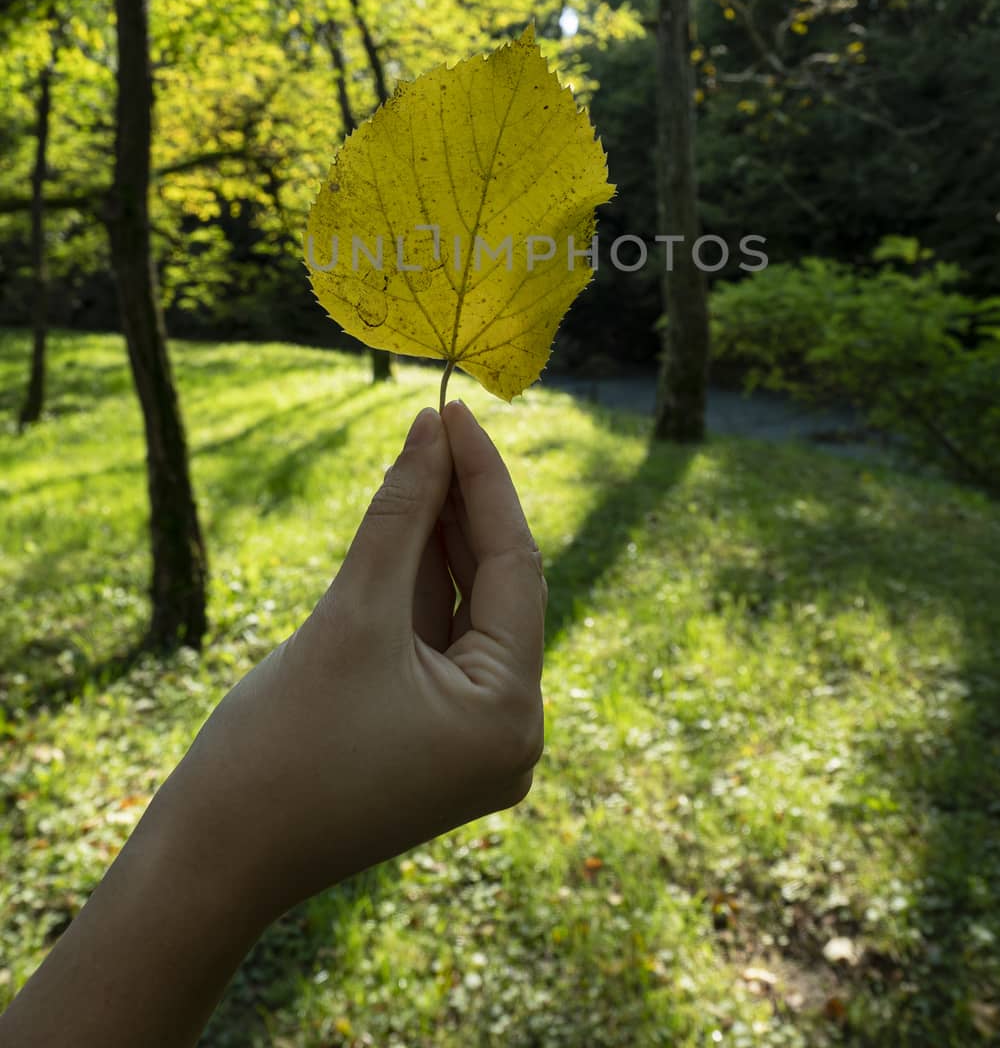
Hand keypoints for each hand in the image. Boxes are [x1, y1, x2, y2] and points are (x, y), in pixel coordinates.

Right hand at [152, 396, 547, 926]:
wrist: (211, 861)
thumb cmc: (279, 747)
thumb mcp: (351, 613)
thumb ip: (401, 515)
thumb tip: (432, 429)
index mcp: (511, 715)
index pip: (515, 569)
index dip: (485, 482)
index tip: (457, 412)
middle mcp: (511, 734)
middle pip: (497, 590)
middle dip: (463, 506)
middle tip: (436, 424)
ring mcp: (474, 743)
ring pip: (466, 613)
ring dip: (440, 540)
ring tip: (421, 456)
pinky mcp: (436, 741)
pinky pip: (440, 645)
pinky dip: (421, 587)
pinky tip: (409, 519)